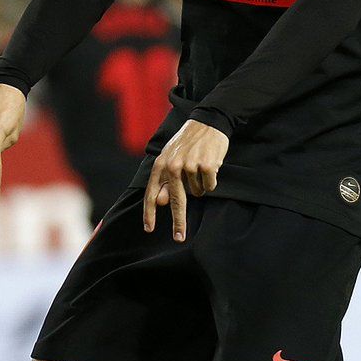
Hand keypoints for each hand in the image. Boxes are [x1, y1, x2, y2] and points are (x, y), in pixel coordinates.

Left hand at [142, 118, 228, 240]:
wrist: (208, 122)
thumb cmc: (188, 144)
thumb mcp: (172, 159)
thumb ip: (165, 180)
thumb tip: (161, 202)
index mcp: (161, 164)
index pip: (152, 193)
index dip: (149, 213)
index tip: (149, 229)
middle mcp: (173, 166)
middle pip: (176, 201)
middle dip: (178, 221)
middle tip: (179, 237)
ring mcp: (190, 165)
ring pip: (197, 192)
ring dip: (200, 185)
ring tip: (200, 167)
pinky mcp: (207, 166)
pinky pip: (210, 186)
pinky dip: (211, 181)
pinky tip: (210, 166)